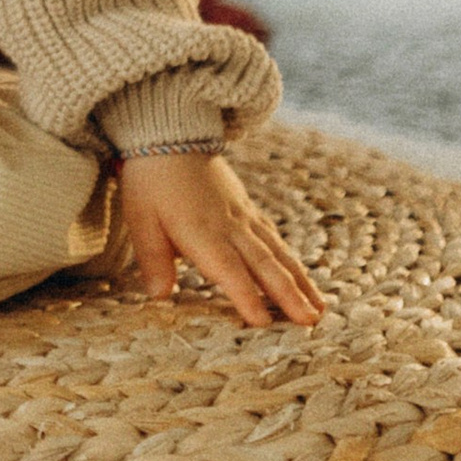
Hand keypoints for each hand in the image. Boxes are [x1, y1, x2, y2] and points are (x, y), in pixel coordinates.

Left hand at [118, 149, 325, 328]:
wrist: (170, 137)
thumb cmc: (150, 182)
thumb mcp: (140, 219)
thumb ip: (153, 259)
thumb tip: (158, 295)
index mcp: (202, 232)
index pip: (228, 269)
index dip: (245, 295)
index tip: (262, 323)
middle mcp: (231, 226)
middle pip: (265, 264)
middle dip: (289, 295)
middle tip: (310, 323)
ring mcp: (244, 217)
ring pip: (278, 252)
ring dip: (300, 282)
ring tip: (319, 308)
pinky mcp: (248, 209)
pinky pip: (275, 238)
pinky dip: (291, 259)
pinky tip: (302, 276)